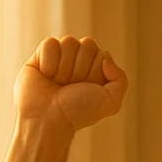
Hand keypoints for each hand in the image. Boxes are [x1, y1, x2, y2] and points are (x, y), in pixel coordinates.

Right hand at [13, 36, 128, 134]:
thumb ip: (120, 80)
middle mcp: (79, 61)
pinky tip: (47, 75)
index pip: (102, 54)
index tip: (86, 89)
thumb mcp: (110, 102)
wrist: (49, 119)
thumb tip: (107, 60)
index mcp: (96, 69)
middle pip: (87, 45)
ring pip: (69, 42)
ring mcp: (61, 56)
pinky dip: (49, 61)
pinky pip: (50, 43)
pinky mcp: (41, 54)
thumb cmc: (78, 112)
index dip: (95, 72)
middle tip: (71, 86)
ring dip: (65, 67)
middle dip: (81, 69)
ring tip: (58, 83)